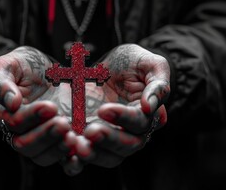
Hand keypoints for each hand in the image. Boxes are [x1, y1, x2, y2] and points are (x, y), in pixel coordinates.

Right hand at [0, 46, 75, 166]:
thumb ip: (3, 82)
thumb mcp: (10, 65)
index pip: (15, 123)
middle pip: (26, 145)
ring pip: (43, 156)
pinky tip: (82, 150)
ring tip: (73, 138)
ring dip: (58, 150)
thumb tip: (11, 103)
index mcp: (4, 115)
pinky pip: (62, 158)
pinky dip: (71, 159)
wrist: (46, 68)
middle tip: (63, 123)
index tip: (51, 106)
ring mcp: (40, 139)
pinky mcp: (58, 141)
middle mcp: (20, 132)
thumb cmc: (24, 65)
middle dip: (45, 136)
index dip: (31, 117)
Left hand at [75, 44, 170, 167]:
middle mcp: (131, 132)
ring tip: (77, 145)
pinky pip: (86, 158)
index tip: (104, 109)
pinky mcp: (90, 139)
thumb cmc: (133, 63)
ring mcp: (110, 137)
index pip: (139, 123)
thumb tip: (149, 107)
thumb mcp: (150, 64)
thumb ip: (157, 83)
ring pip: (107, 156)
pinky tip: (67, 157)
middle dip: (109, 140)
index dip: (124, 117)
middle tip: (91, 132)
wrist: (108, 66)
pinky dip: (76, 162)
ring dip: (93, 154)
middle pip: (126, 146)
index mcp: (147, 115)